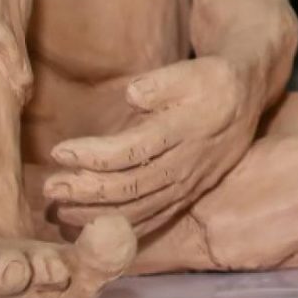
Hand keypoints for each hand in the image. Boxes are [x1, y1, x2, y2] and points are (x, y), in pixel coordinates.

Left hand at [43, 58, 261, 237]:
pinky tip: (92, 226)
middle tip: (50, 187)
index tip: (59, 151)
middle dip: (86, 189)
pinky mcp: (188, 197)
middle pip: (131, 186)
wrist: (247, 99)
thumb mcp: (194, 70)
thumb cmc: (211, 80)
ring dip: (96, 213)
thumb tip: (132, 94)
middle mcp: (187, 165)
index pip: (133, 150)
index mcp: (185, 131)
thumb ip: (163, 82)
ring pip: (139, 209)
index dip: (93, 155)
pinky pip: (153, 220)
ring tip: (59, 210)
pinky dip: (120, 227)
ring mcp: (189, 186)